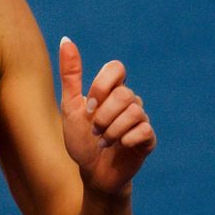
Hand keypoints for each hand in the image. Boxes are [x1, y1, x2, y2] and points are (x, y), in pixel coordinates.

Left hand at [58, 37, 155, 196]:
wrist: (92, 174)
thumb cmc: (80, 141)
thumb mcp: (71, 108)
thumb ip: (71, 75)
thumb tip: (66, 40)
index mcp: (111, 91)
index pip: (117, 68)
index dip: (102, 86)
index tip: (88, 106)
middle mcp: (129, 102)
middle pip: (125, 94)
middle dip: (104, 116)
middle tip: (94, 131)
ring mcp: (140, 120)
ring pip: (136, 111)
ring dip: (113, 130)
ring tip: (104, 142)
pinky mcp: (148, 139)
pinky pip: (145, 130)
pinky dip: (126, 139)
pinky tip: (119, 147)